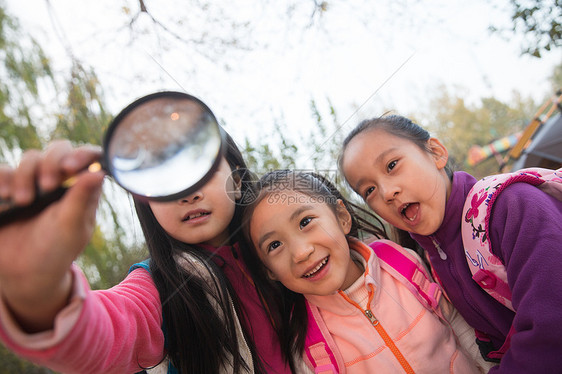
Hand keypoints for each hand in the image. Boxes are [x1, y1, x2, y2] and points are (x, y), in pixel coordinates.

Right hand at [0, 140, 104, 331]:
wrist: (24, 272)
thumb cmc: (57, 250)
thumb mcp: (72, 226)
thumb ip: (82, 198)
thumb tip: (99, 172)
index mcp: (84, 187)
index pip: (90, 157)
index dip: (83, 154)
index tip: (70, 167)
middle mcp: (62, 179)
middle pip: (58, 149)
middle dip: (51, 162)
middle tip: (47, 187)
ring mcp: (35, 181)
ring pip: (30, 158)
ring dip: (25, 175)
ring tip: (23, 202)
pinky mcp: (10, 187)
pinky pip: (4, 170)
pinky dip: (4, 179)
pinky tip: (6, 196)